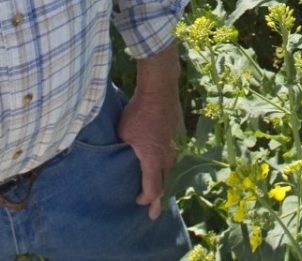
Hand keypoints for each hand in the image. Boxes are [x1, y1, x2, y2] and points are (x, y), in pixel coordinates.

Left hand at [116, 85, 183, 219]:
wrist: (160, 90)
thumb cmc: (138, 112)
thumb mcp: (123, 134)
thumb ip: (124, 151)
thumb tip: (120, 157)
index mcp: (153, 160)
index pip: (153, 190)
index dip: (146, 200)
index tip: (138, 202)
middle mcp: (169, 157)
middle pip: (165, 183)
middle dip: (158, 197)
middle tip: (153, 211)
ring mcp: (177, 146)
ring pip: (171, 168)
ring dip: (164, 178)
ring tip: (158, 186)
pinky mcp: (181, 136)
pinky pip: (175, 155)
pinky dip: (168, 162)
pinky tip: (163, 160)